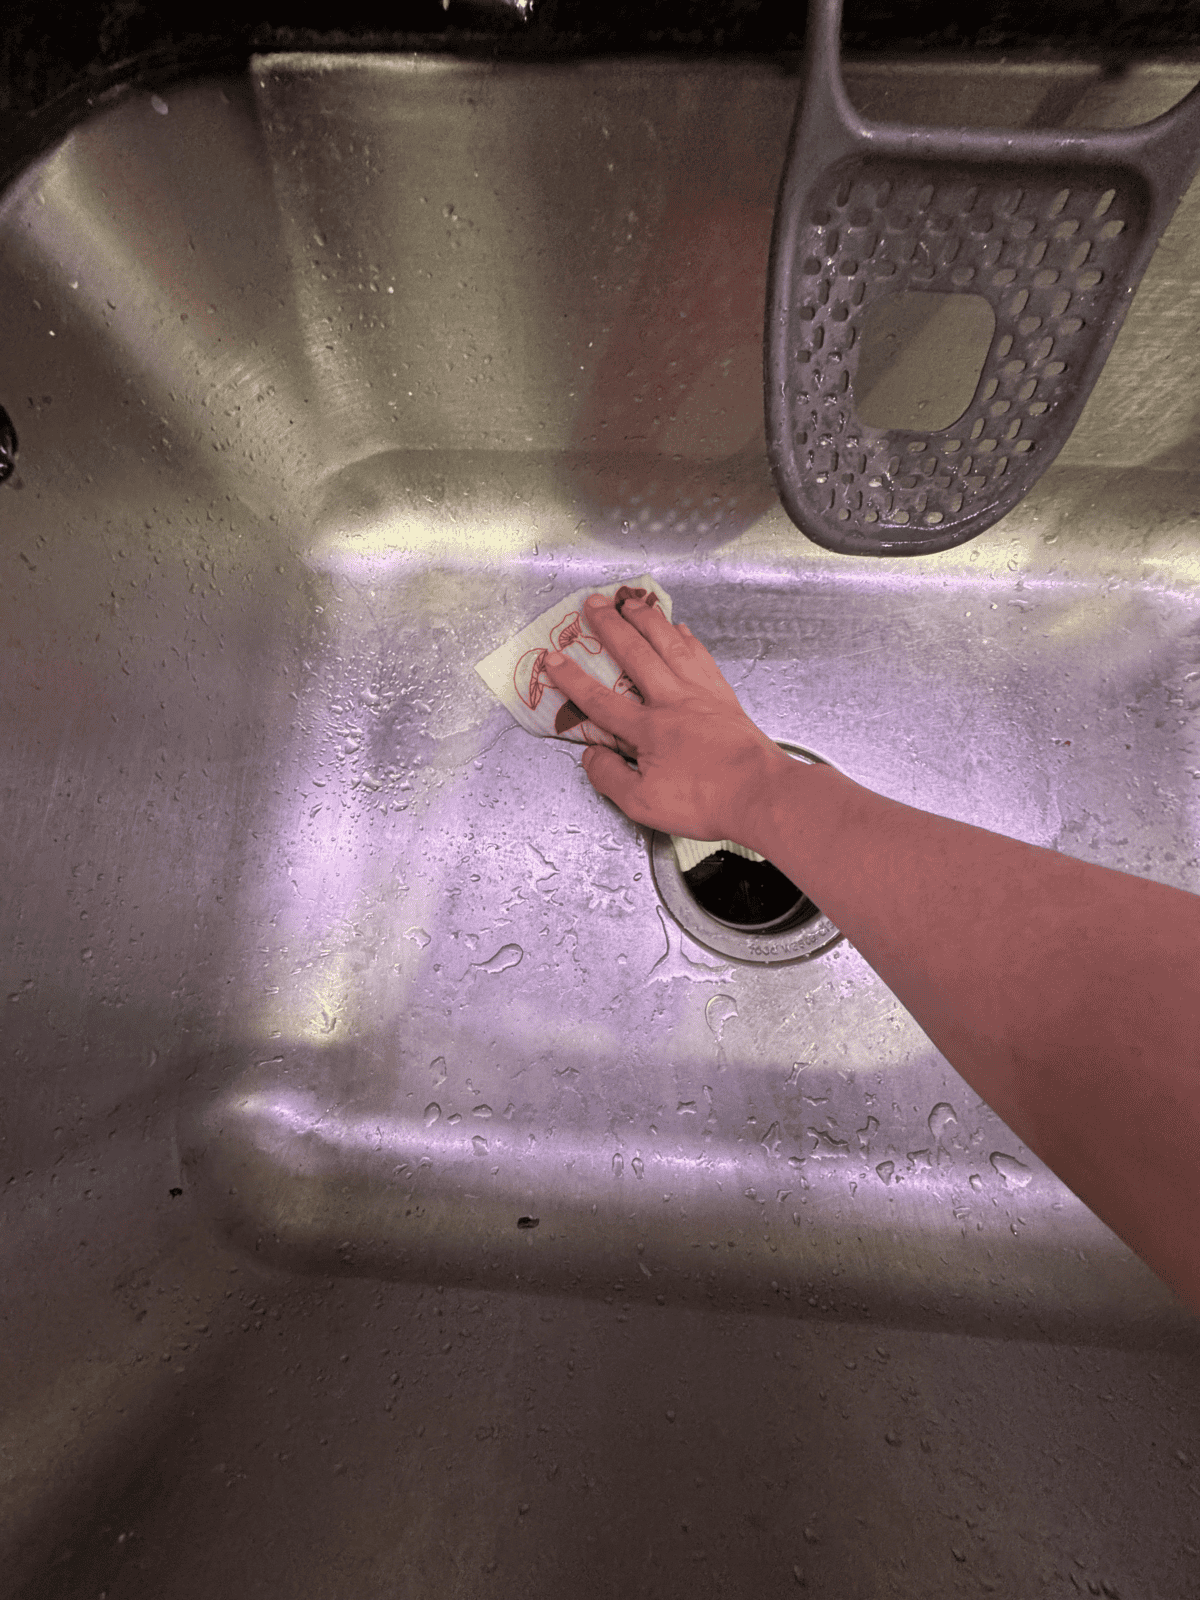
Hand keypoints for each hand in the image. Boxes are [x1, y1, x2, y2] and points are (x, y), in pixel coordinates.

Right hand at [542, 592, 792, 846]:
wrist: (762, 795)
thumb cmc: (704, 802)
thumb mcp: (643, 804)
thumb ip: (609, 777)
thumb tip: (590, 756)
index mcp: (648, 728)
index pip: (600, 699)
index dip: (572, 679)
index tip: (553, 658)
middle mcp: (672, 701)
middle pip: (635, 654)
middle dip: (610, 626)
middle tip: (593, 603)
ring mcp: (701, 694)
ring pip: (668, 644)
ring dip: (646, 619)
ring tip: (631, 600)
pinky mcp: (723, 697)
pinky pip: (699, 657)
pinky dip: (685, 639)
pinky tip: (680, 629)